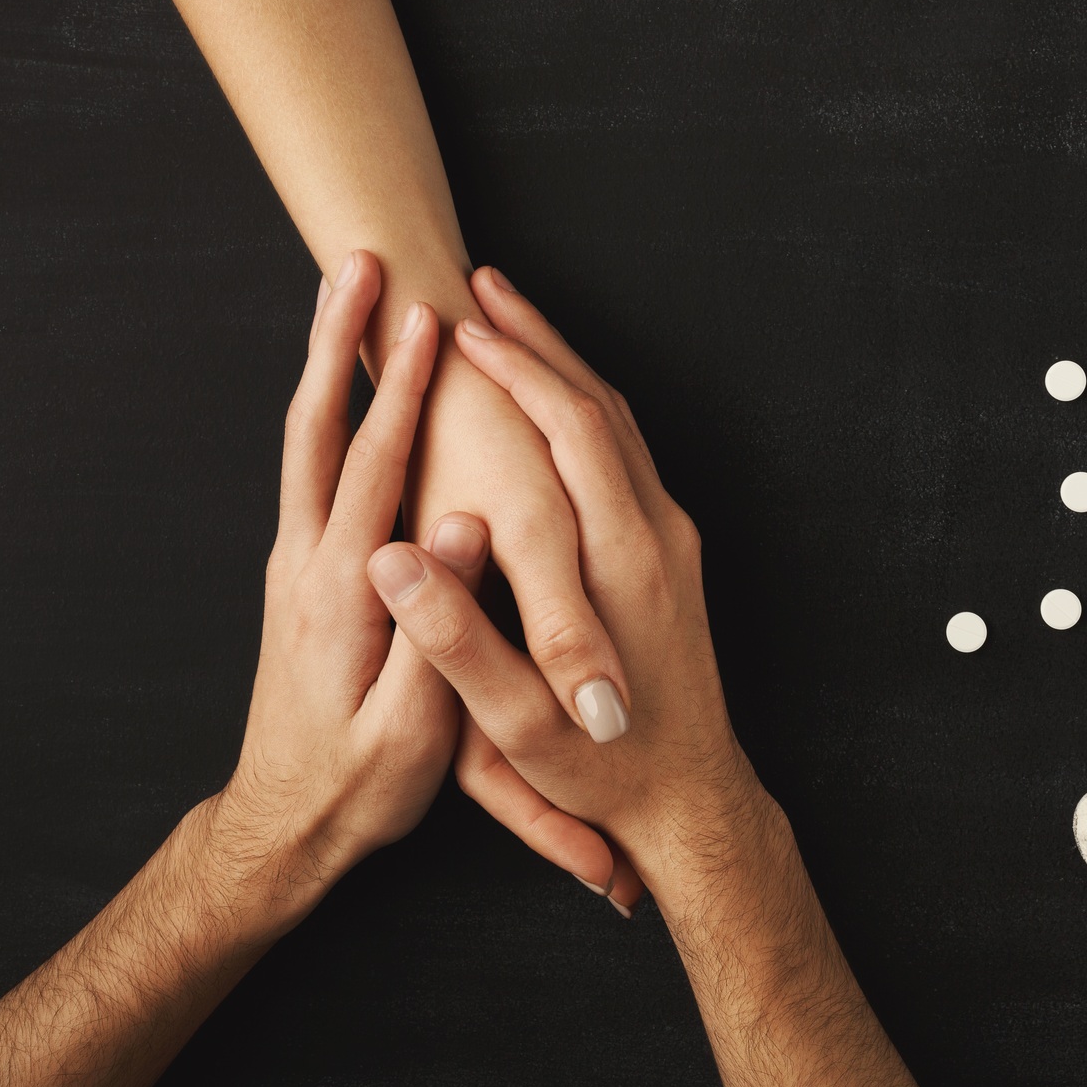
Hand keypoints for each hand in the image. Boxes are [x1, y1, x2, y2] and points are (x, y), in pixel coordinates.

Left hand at [216, 250, 458, 918]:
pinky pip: (313, 469)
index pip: (370, 471)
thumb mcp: (411, 729)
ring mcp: (295, 564)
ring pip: (305, 441)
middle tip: (359, 263)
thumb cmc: (356, 788)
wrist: (282, 827)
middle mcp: (303, 563)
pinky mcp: (303, 573)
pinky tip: (348, 379)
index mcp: (337, 594)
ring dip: (325, 360)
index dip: (401, 394)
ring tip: (349, 292)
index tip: (429, 325)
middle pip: (314, 430)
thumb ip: (436, 624)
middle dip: (337, 340)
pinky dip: (330, 407)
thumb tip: (461, 525)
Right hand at [368, 268, 769, 888]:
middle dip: (540, 340)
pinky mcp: (673, 554)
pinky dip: (586, 405)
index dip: (516, 370)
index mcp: (621, 562)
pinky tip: (551, 397)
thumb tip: (394, 565)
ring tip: (509, 319)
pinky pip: (627, 452)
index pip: (571, 429)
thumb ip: (457, 641)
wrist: (691, 801)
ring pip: (621, 422)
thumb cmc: (598, 770)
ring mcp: (673, 540)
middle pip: (601, 404)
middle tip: (484, 285)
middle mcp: (658, 534)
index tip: (463, 324)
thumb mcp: (515, 726)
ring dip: (566, 364)